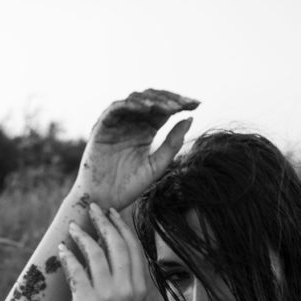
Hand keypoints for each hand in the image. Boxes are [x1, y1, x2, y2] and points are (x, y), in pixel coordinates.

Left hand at [58, 204, 147, 300]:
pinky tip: (63, 249)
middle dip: (104, 222)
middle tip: (93, 208)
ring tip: (73, 227)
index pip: (134, 249)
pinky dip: (68, 255)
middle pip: (117, 244)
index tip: (112, 213)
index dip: (122, 227)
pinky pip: (77, 269)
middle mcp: (128, 289)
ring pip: (96, 252)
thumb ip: (124, 284)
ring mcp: (109, 296)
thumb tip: (108, 255)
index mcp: (141, 289)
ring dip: (83, 235)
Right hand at [69, 88, 198, 210]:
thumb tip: (190, 119)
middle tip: (186, 103)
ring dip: (154, 100)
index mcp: (146, 131)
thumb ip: (172, 144)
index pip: (165, 110)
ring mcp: (117, 123)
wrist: (105, 201)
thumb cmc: (129, 187)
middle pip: (153, 100)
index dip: (181, 104)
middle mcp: (132, 123)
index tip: (198, 104)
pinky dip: (132, 105)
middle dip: (171, 99)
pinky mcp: (102, 126)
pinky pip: (117, 108)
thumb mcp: (157, 165)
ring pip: (136, 100)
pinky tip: (148, 108)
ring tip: (171, 107)